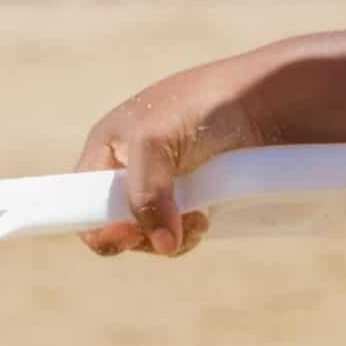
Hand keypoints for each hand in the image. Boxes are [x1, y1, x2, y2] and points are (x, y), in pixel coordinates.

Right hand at [74, 63, 266, 259]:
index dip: (96, 225)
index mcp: (106, 147)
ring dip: (169, 237)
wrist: (265, 100)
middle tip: (168, 230)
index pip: (80, 201)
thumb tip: (162, 245)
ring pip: (148, 234)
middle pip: (114, 225)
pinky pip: (177, 231)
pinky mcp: (193, 196)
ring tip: (198, 219)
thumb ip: (144, 193)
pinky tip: (206, 219)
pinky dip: (188, 234)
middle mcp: (130, 166)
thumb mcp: (155, 140)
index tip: (127, 235)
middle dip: (139, 236)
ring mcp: (163, 183)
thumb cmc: (202, 105)